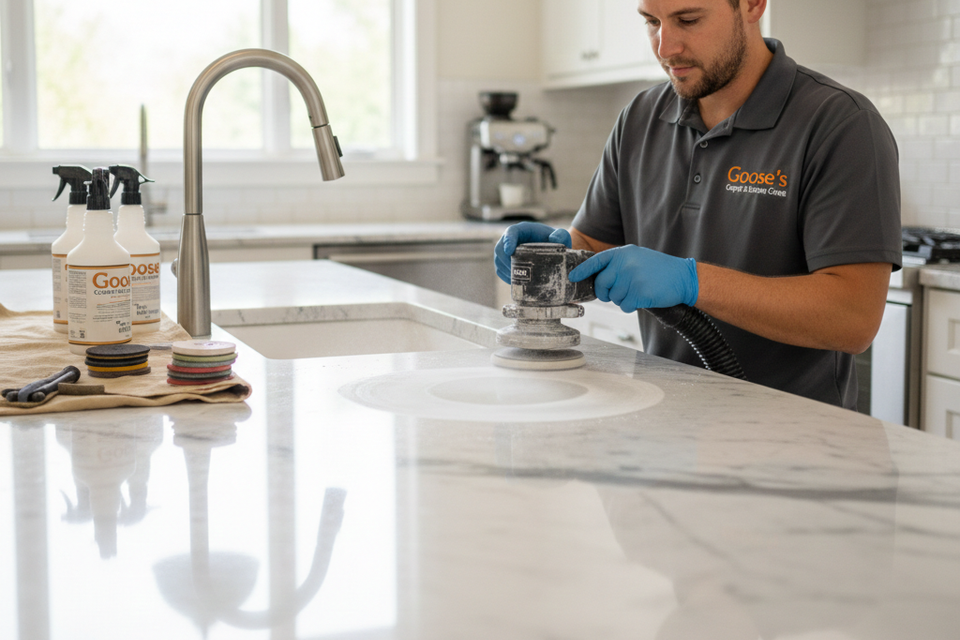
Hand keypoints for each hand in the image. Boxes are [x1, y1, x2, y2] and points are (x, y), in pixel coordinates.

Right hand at [494, 222, 571, 283]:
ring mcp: (506, 250)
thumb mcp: (562, 237)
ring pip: (498, 260)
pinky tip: (516, 282)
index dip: (508, 241)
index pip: (511, 232)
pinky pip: (500, 269)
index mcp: (523, 230)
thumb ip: (561, 235)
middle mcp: (512, 239)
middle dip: (505, 261)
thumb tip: (554, 240)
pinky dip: (506, 276)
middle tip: (516, 272)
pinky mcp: (505, 262)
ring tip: (517, 279)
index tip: (509, 251)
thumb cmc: (556, 242)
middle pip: (500, 248)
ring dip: (505, 271)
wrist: (553, 251)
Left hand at [568, 245, 697, 311]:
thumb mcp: (637, 257)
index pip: (596, 261)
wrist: (683, 277)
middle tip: (615, 293)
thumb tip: (598, 277)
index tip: (572, 277)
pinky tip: (642, 298)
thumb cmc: (659, 269)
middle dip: (605, 293)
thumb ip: (618, 264)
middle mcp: (625, 264)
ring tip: (638, 291)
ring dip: (623, 299)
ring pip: (613, 297)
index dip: (582, 270)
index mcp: (623, 253)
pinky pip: (624, 306)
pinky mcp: (639, 293)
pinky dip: (631, 306)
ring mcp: (631, 278)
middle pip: (601, 284)